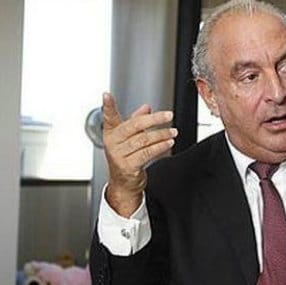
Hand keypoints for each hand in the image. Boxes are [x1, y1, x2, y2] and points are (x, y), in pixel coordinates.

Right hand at [102, 92, 176, 216]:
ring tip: (173, 131)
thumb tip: (146, 107)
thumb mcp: (129, 138)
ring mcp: (119, 155)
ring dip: (162, 134)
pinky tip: (169, 143)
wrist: (124, 183)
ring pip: (144, 140)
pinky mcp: (128, 166)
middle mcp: (113, 143)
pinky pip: (147, 153)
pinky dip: (160, 147)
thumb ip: (136, 121)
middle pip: (134, 126)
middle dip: (154, 119)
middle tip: (169, 115)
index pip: (108, 117)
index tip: (106, 95)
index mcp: (111, 133)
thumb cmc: (127, 157)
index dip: (107, 106)